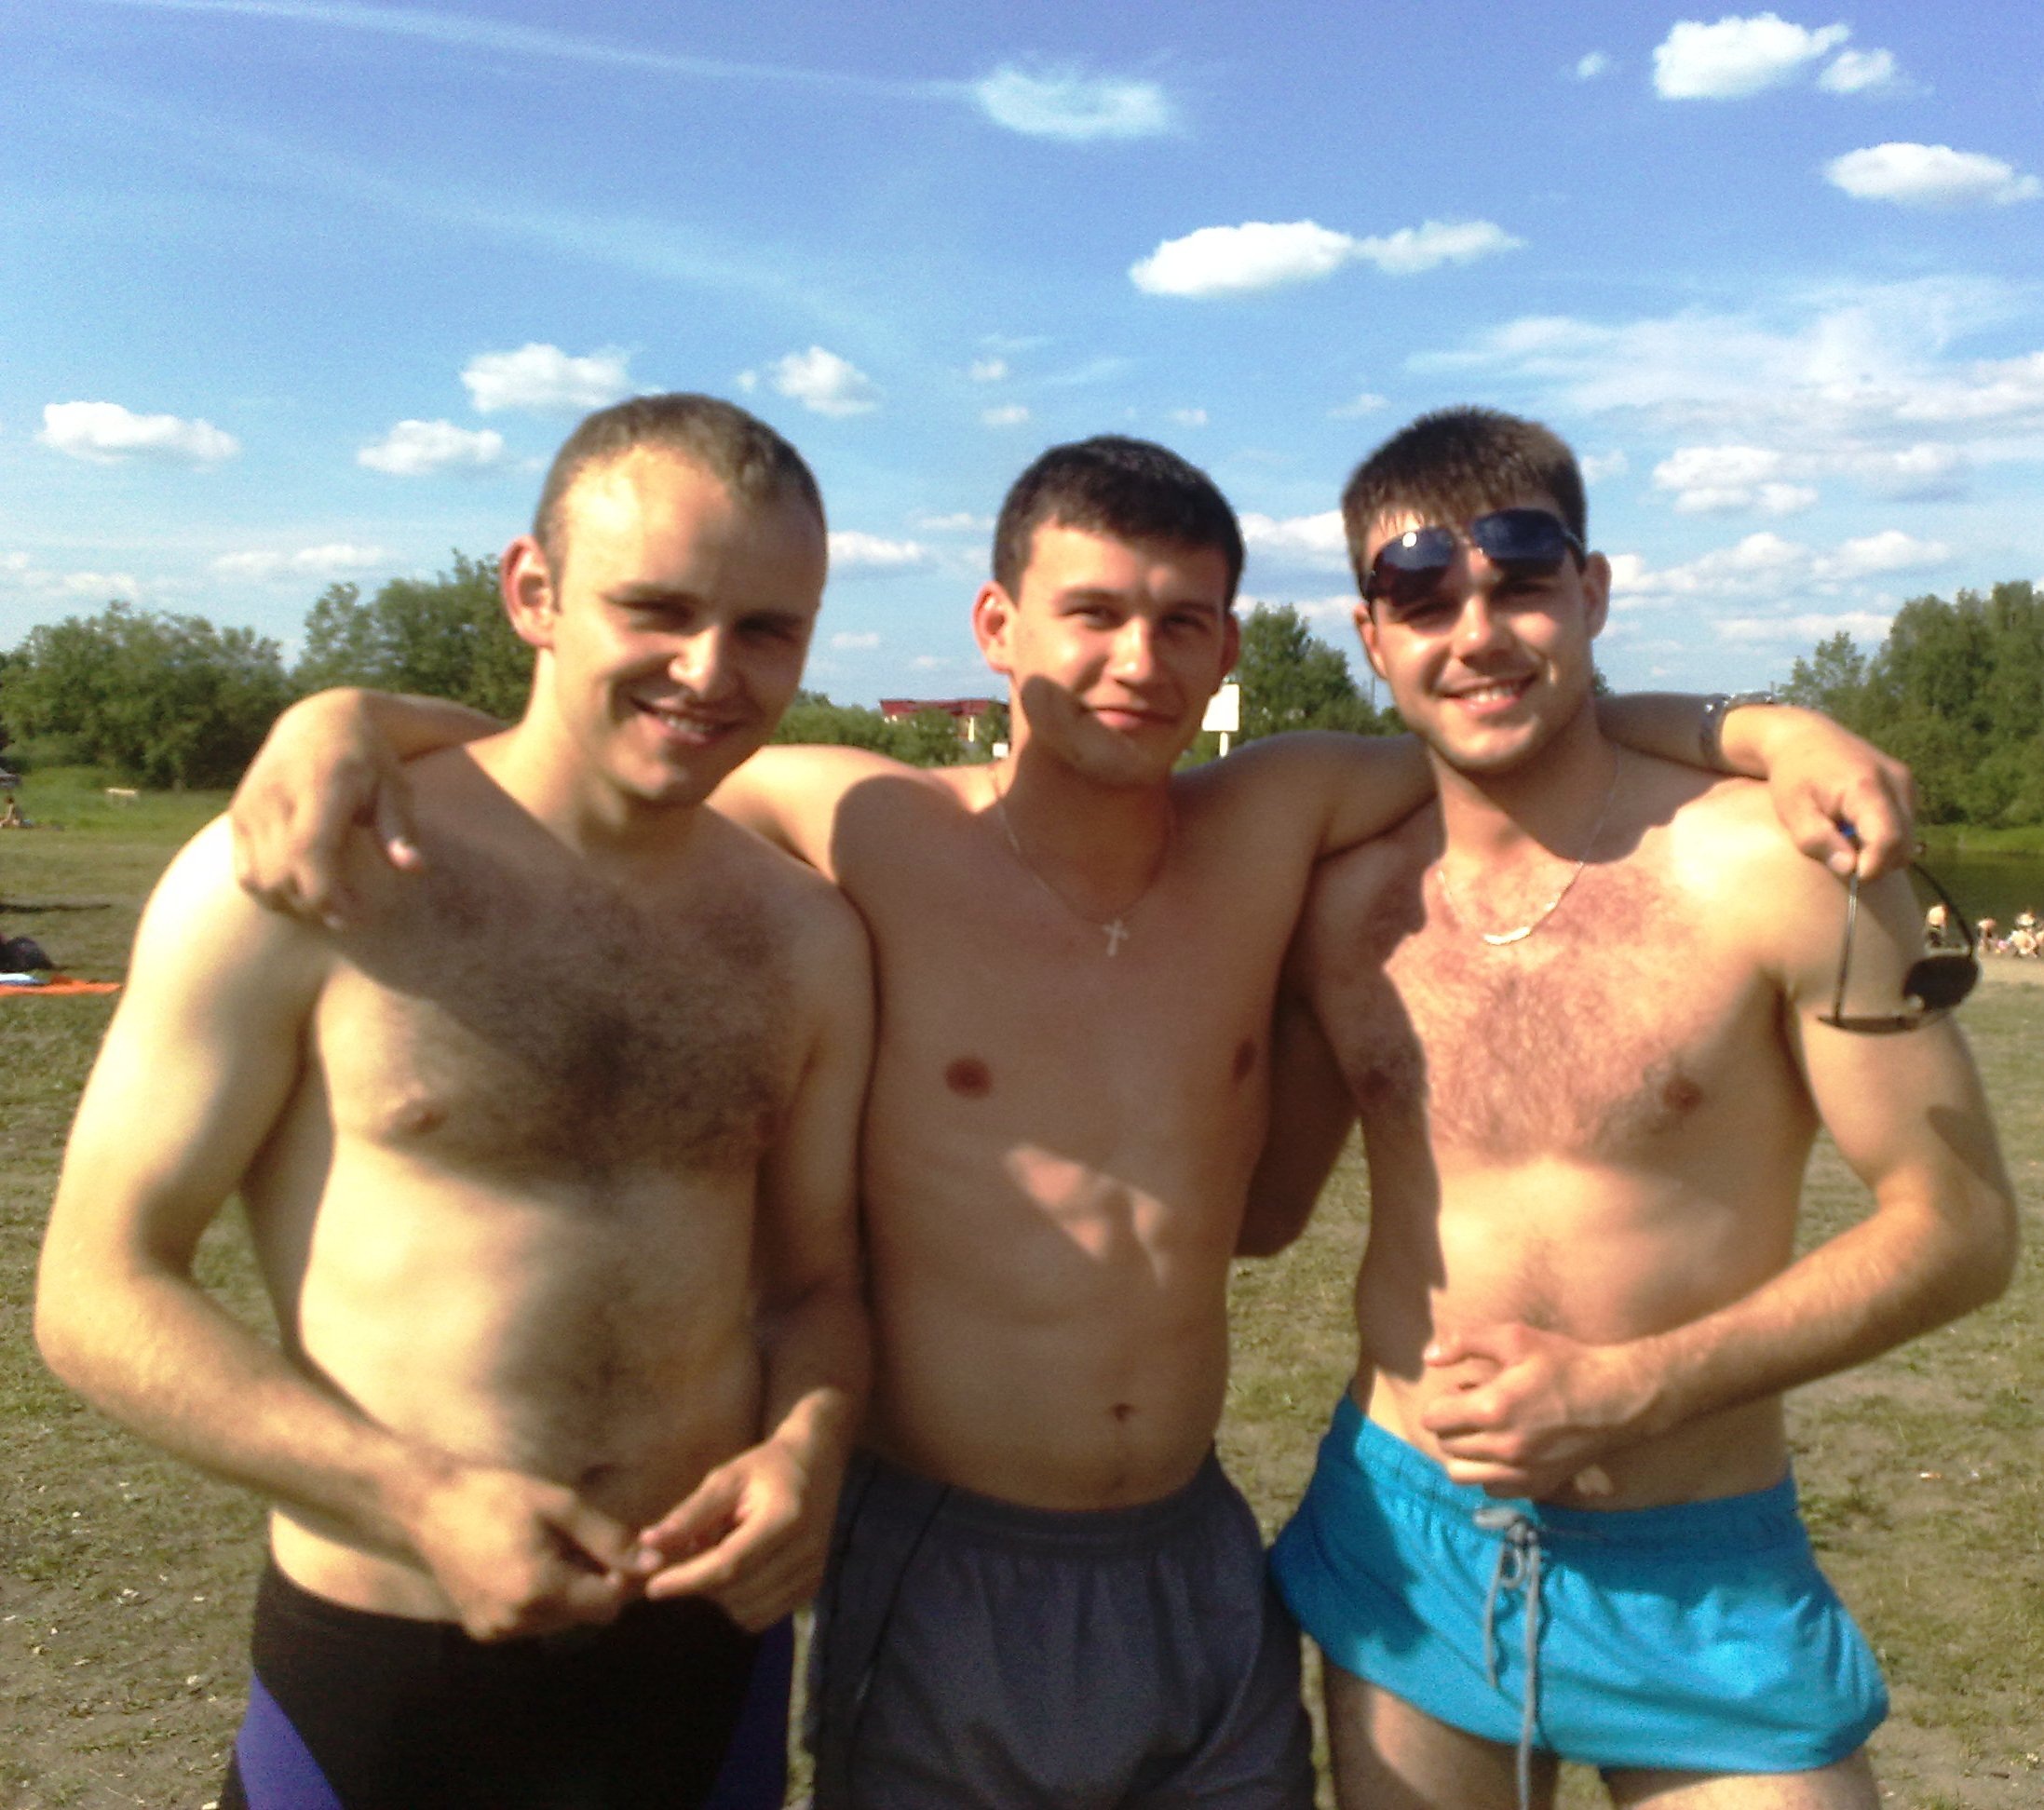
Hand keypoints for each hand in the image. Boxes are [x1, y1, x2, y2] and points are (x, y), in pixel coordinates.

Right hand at [230, 691, 421, 927]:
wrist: (321, 721)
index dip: (326, 894)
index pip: (309, 851)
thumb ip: (401, 830)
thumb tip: (415, 870)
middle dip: (314, 907)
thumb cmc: (371, 762)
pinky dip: (270, 892)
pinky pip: (245, 872)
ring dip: (291, 904)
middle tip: (347, 916)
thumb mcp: (395, 788)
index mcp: (321, 786)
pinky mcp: (238, 815)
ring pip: (259, 879)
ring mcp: (252, 806)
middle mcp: (278, 795)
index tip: (353, 918)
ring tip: (327, 904)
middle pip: (281, 873)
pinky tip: (301, 892)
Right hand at [407, 1461, 640, 1641]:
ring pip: (562, 1620)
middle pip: (587, 1614)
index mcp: (539, 1591)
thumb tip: (655, 1563)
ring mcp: (498, 1631)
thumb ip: (609, 1538)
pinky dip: (543, 1599)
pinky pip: (533, 1622)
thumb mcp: (560, 1506)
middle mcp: (517, 1622)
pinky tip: (529, 1564)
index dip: (623, 1575)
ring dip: (570, 1591)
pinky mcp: (484, 1631)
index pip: (609, 1603)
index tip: (620, 1546)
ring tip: (553, 1549)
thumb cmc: (498, 1496)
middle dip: (597, 1582)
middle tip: (584, 1542)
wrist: (429, 1505)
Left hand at [632, 1434, 838, 1631]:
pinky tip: (739, 1573)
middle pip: (736, 1591)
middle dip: (701, 1583)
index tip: (652, 1587)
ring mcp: (813, 1572)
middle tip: (689, 1557)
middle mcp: (805, 1550)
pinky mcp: (812, 1588)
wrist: (815, 1466)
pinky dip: (741, 1604)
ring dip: (721, 1595)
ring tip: (719, 1557)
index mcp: (784, 1517)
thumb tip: (648, 1543)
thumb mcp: (725, 1479)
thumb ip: (690, 1514)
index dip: (688, 1579)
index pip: (729, 1564)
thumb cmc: (764, 1468)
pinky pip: (763, 1616)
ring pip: (748, 1610)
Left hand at [1417, 1323, 1655, 1499]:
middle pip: (1445, 1446)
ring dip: (1462, 1453)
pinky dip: (1487, 1474)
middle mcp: (1502, 1448)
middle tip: (1471, 1408)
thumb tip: (1428, 1357)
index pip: (1433, 1419)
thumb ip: (1465, 1342)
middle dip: (1450, 1425)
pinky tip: (1502, 1452)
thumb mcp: (1515, 1337)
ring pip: (1461, 1474)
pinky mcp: (1537, 1486)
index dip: (1440, 1403)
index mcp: (1491, 1409)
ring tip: (1480, 1433)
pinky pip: (1491, 1489)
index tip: (1459, 1392)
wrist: (1615, 1398)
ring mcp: (1520, 1472)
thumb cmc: (1564, 1363)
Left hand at [1733, 706, 1915, 880]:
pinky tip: (1857, 826)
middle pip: (1905, 844)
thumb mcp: (1793, 812)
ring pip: (1909, 837)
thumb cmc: (1793, 776)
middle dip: (1878, 863)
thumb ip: (1818, 842)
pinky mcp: (1906, 784)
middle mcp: (1895, 781)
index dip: (1874, 866)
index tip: (1853, 877)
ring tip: (1846, 838)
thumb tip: (1850, 869)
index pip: (1888, 839)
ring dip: (1882, 851)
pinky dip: (1886, 836)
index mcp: (1866, 787)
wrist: (1803, 736)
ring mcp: (1905, 781)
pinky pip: (1906, 825)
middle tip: (1844, 859)